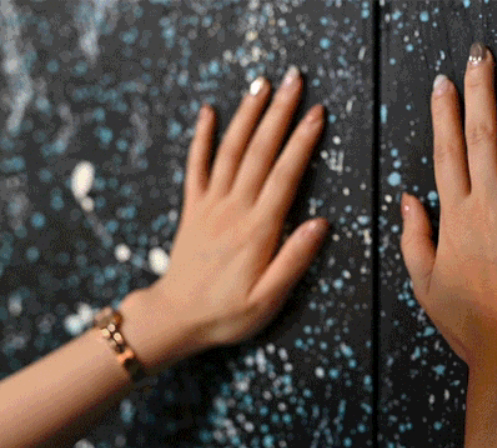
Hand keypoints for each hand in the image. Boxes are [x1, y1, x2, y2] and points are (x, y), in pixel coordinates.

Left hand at [120, 66, 327, 367]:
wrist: (175, 318)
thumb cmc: (227, 314)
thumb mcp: (269, 299)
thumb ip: (294, 260)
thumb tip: (321, 224)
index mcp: (257, 230)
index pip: (284, 176)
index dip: (302, 142)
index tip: (317, 113)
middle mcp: (233, 209)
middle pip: (259, 152)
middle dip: (279, 113)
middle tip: (294, 80)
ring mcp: (210, 205)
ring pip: (230, 151)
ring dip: (247, 115)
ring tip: (261, 84)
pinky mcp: (193, 209)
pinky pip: (196, 166)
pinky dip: (202, 137)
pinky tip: (209, 112)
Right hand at [399, 44, 496, 369]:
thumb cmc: (470, 322)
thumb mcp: (424, 283)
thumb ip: (414, 237)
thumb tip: (408, 196)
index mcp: (455, 216)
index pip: (446, 152)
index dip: (444, 114)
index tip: (444, 83)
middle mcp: (488, 203)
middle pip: (480, 135)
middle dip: (480, 90)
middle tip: (481, 55)